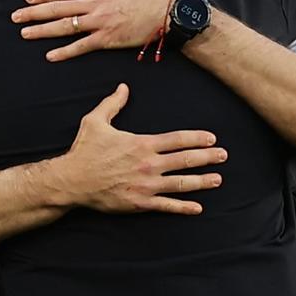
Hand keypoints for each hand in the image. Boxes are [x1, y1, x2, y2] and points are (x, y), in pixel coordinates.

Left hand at [12, 0, 186, 61]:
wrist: (171, 10)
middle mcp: (95, 5)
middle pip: (58, 8)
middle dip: (33, 12)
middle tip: (15, 17)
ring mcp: (100, 23)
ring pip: (64, 26)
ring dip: (42, 30)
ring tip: (24, 33)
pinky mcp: (108, 39)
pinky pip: (81, 46)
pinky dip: (65, 52)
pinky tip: (50, 56)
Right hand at [42, 83, 225, 214]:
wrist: (71, 181)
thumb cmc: (84, 150)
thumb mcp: (95, 121)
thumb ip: (112, 103)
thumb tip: (124, 87)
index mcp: (142, 144)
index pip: (177, 139)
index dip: (197, 138)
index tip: (212, 138)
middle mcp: (148, 164)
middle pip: (185, 160)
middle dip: (207, 157)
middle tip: (224, 155)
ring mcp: (146, 185)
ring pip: (181, 183)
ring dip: (202, 181)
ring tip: (218, 179)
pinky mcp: (139, 203)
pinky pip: (166, 206)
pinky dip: (183, 207)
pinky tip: (198, 207)